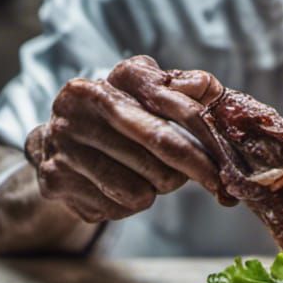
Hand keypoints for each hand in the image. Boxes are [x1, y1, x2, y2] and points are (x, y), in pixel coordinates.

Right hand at [25, 55, 233, 222]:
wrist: (56, 144)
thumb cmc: (122, 118)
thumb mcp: (153, 94)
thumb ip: (184, 90)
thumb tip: (206, 86)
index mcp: (118, 76)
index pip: (175, 105)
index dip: (207, 135)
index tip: (228, 161)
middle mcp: (86, 101)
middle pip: (161, 144)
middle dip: (196, 169)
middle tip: (213, 182)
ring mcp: (66, 139)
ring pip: (140, 186)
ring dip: (157, 189)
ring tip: (150, 177)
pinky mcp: (55, 177)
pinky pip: (115, 206)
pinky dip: (128, 204)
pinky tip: (120, 189)